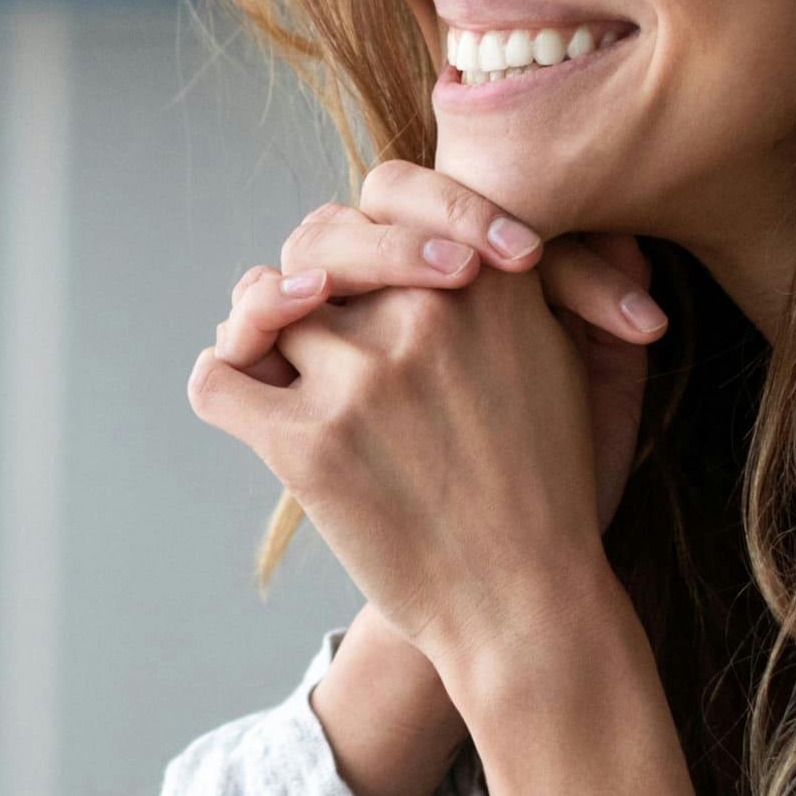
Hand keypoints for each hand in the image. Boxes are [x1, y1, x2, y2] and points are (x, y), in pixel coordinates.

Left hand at [188, 163, 668, 663]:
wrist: (526, 601)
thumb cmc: (552, 486)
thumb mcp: (577, 366)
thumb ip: (541, 287)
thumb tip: (504, 237)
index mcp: (492, 282)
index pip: (392, 194)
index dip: (370, 223)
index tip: (375, 262)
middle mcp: (425, 311)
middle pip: (319, 242)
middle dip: (309, 272)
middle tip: (314, 303)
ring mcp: (363, 375)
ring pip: (266, 306)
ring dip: (263, 331)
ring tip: (277, 359)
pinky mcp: (307, 444)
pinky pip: (217, 378)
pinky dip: (222, 379)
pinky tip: (246, 397)